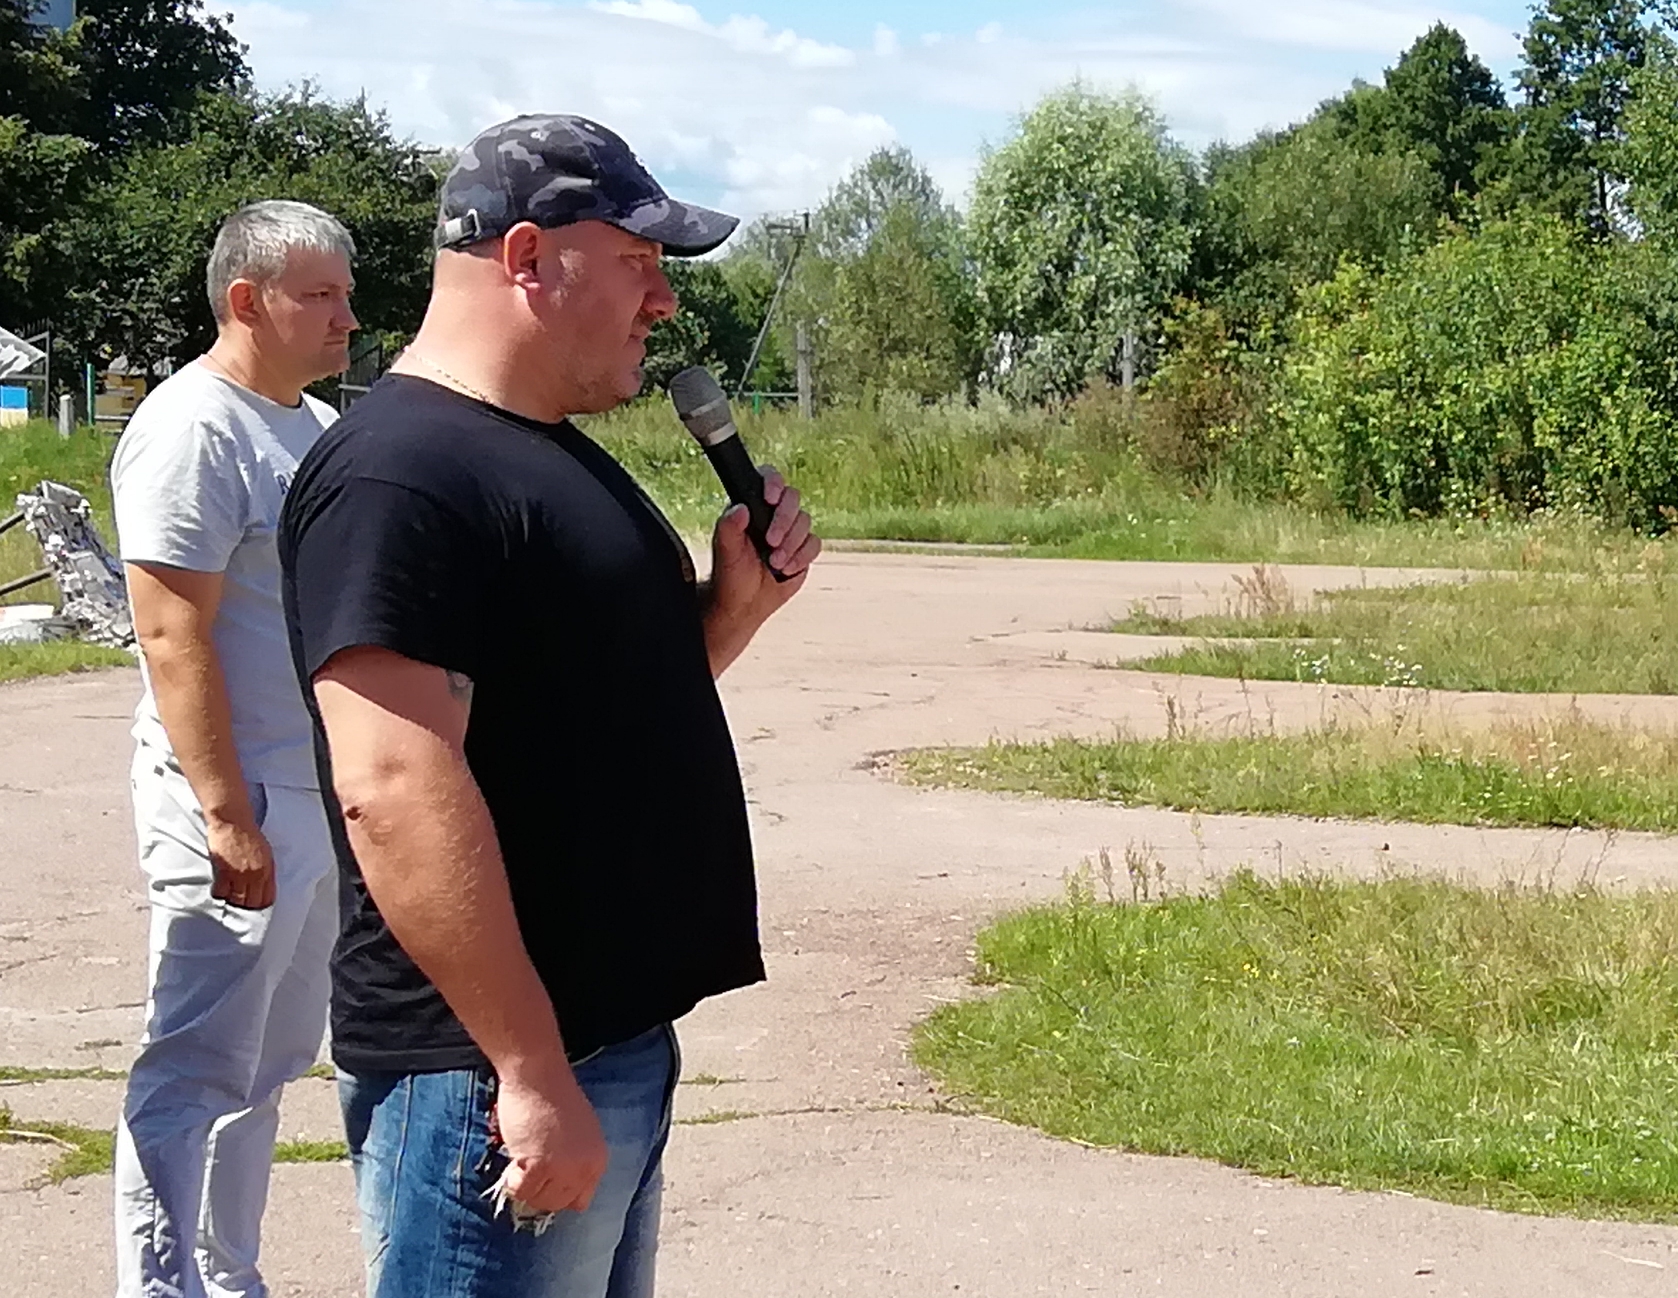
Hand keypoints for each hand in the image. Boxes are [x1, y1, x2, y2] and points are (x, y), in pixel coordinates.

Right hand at [207, 818, 276, 909]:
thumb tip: (264, 883)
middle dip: (247, 907)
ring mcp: (239, 875)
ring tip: (230, 901)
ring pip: (237, 900)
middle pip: (252, 902)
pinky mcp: (224, 872)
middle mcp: (255, 875)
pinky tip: (219, 892)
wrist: (233, 821)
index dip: (262, 904)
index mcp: (268, 869)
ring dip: (232, 903)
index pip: (268, 897)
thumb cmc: (248, 833)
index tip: (256, 906)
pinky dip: (219, 895)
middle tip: (241, 906)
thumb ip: (265, 868)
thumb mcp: (265, 851)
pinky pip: (221, 892)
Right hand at [492, 1065, 609, 1213]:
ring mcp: (565, 1168)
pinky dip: (513, 1182)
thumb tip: (556, 1186)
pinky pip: (522, 1191)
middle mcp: (586, 1168)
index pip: (579, 1201)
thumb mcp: (577, 1134)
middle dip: (538, 1190)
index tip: (543, 1181)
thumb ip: (574, 1160)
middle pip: (557, 1204)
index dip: (557, 1193)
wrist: (538, 1074)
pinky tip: (514, 1160)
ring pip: (538, 1200)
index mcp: (598, 1160)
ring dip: (524, 1185)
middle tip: (526, 1168)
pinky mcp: (541, 1164)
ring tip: (520, 1158)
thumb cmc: (552, 1097)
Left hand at [704, 466, 820, 674]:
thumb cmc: (730, 573)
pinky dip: (801, 556)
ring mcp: (791, 530)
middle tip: (770, 541)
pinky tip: (786, 568)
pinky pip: (814, 543)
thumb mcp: (725, 550)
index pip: (768, 479)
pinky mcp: (804, 548)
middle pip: (793, 498)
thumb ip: (729, 526)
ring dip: (791, 544)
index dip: (773, 482)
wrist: (744, 603)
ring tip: (774, 562)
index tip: (769, 498)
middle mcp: (773, 513)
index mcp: (752, 505)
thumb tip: (740, 508)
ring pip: (805, 521)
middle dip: (784, 520)